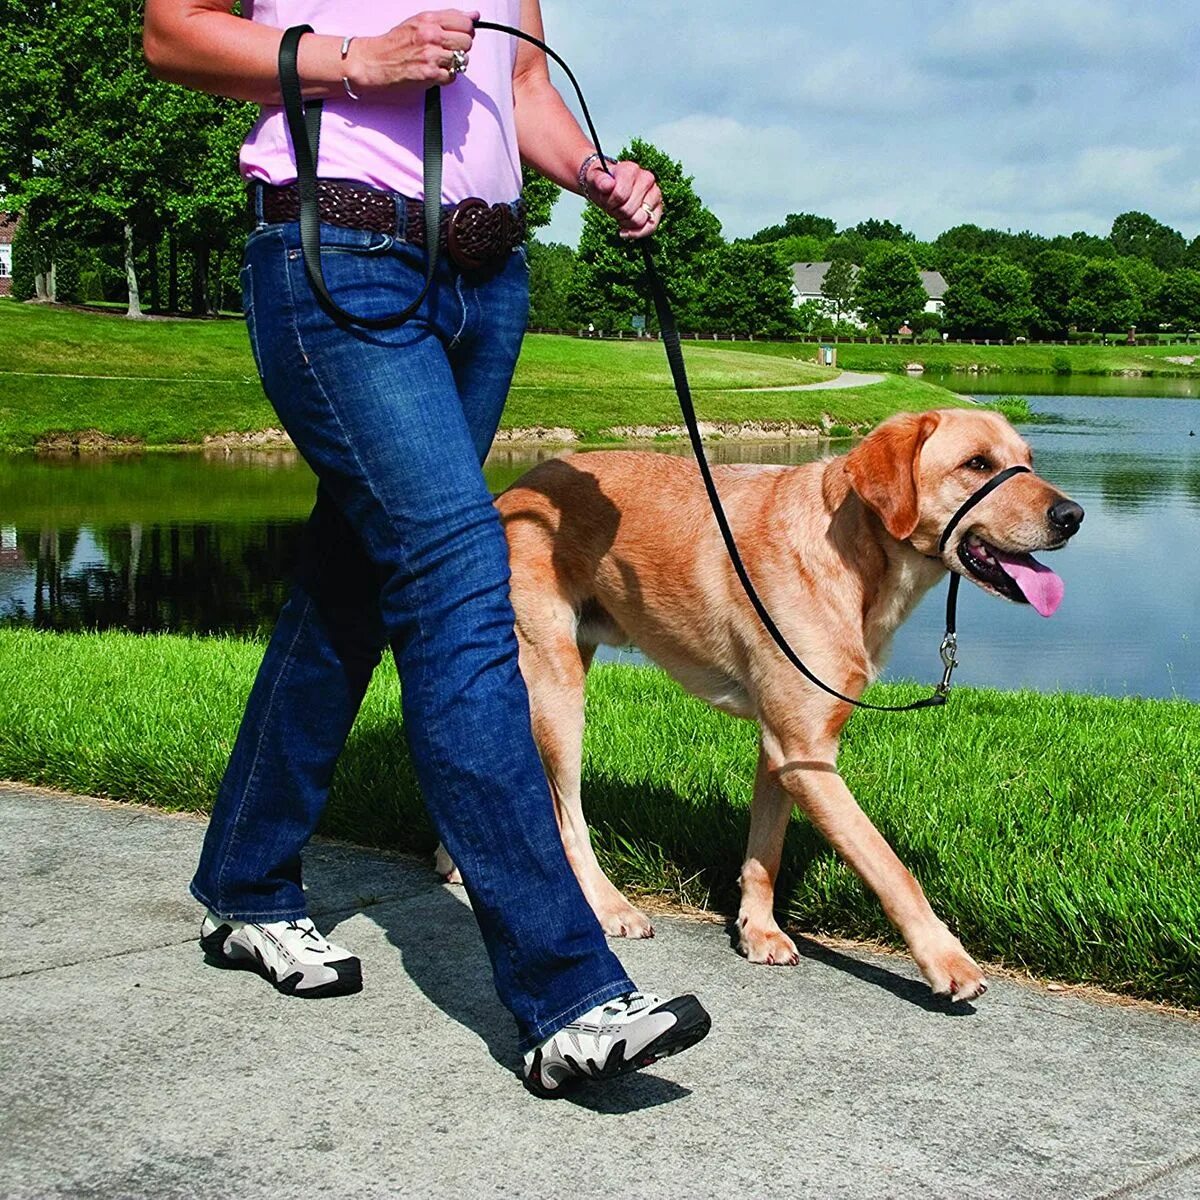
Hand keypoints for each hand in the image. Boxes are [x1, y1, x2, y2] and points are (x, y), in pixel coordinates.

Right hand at [345, 9, 478, 92]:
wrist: (376, 62)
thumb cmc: (395, 44)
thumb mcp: (420, 22)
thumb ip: (448, 18)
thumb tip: (473, 15)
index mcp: (429, 19)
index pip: (465, 22)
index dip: (466, 31)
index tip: (458, 36)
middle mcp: (431, 35)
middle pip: (467, 42)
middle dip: (460, 48)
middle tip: (447, 51)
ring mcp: (431, 55)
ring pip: (461, 60)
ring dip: (453, 64)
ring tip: (438, 62)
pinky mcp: (430, 74)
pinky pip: (452, 77)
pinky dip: (445, 77)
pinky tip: (434, 72)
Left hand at [586, 160, 663, 239]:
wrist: (609, 187)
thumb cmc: (603, 183)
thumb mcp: (594, 179)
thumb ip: (599, 180)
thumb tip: (607, 184)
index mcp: (631, 169)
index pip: (620, 194)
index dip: (610, 202)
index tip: (605, 198)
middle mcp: (647, 179)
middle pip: (629, 209)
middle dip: (617, 212)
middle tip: (612, 206)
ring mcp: (655, 194)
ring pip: (640, 220)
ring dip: (626, 222)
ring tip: (621, 213)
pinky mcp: (658, 208)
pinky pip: (651, 227)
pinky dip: (636, 232)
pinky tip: (626, 230)